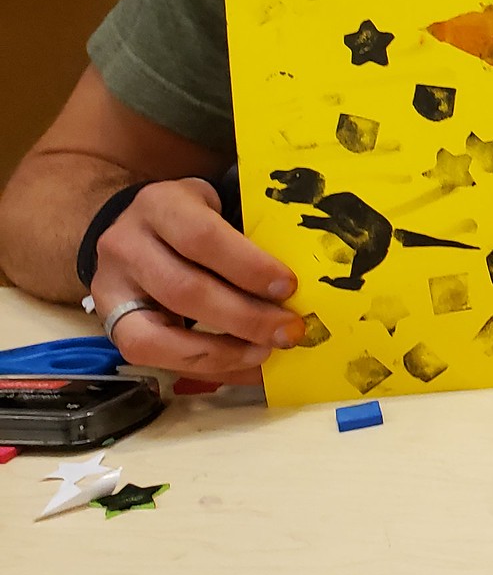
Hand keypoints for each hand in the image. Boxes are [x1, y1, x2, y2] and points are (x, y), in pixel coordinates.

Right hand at [88, 178, 302, 383]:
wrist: (132, 227)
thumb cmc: (193, 217)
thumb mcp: (217, 207)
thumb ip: (249, 234)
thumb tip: (301, 286)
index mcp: (160, 205)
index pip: (202, 237)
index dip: (248, 266)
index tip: (289, 287)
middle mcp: (126, 245)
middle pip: (184, 290)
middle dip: (243, 317)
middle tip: (288, 331)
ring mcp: (110, 288)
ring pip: (158, 335)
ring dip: (222, 352)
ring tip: (265, 353)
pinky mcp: (109, 324)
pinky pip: (154, 359)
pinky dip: (207, 369)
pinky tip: (245, 368)